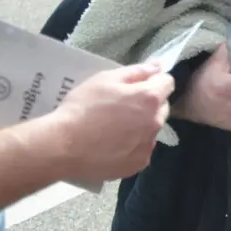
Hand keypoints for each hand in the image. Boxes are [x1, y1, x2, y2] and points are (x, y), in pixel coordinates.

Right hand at [45, 62, 174, 182]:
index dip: (154, 80)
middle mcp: (156, 122)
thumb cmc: (83, 107)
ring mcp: (148, 146)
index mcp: (150, 98)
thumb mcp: (106, 79)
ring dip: (142, 125)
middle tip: (123, 106)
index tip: (138, 84)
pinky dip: (133, 145)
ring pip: (152, 129)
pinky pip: (142, 149)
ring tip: (115, 127)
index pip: (167, 83)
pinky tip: (113, 144)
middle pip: (162, 107)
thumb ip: (137, 71)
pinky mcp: (138, 164)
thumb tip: (158, 66)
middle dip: (149, 103)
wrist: (63, 145)